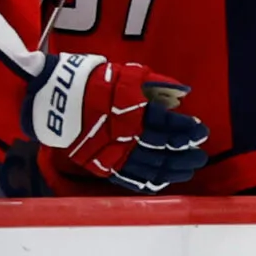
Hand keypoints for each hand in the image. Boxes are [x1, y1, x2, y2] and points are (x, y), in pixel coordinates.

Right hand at [25, 55, 209, 191]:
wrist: (54, 98)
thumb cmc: (94, 82)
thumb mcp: (127, 75)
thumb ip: (156, 83)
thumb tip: (184, 92)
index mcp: (131, 110)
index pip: (167, 123)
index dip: (186, 128)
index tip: (200, 129)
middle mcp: (125, 133)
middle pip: (162, 148)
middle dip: (185, 153)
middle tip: (201, 155)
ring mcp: (113, 152)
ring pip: (150, 166)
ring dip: (173, 170)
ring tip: (189, 170)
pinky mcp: (102, 165)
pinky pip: (131, 177)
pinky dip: (150, 181)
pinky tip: (165, 181)